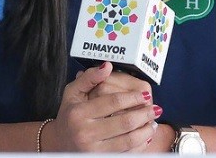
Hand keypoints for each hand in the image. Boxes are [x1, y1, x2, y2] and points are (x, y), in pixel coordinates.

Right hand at [45, 61, 160, 151]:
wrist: (60, 143)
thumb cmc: (70, 115)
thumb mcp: (73, 92)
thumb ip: (89, 78)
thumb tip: (107, 66)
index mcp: (79, 113)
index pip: (113, 102)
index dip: (133, 97)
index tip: (145, 95)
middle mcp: (85, 133)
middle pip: (124, 122)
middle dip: (144, 114)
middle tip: (155, 109)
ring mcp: (94, 150)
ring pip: (128, 140)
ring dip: (146, 131)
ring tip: (153, 123)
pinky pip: (126, 154)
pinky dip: (140, 146)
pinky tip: (145, 137)